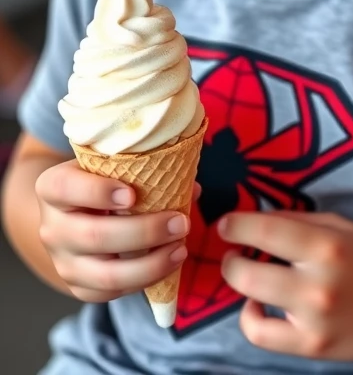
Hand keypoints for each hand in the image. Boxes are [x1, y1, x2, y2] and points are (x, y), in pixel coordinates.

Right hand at [35, 159, 192, 302]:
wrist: (73, 212)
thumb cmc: (104, 180)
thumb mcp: (115, 166)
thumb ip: (148, 172)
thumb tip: (193, 190)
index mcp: (53, 187)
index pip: (65, 187)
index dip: (98, 192)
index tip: (132, 194)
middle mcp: (52, 227)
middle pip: (93, 236)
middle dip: (144, 232)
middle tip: (180, 223)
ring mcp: (62, 261)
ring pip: (103, 273)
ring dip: (149, 265)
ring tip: (180, 249)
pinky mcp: (76, 285)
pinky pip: (109, 292)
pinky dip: (143, 281)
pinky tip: (168, 265)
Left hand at [220, 210, 352, 360]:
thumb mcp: (340, 227)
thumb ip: (298, 221)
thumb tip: (255, 218)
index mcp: (327, 246)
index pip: (268, 231)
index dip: (238, 225)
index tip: (225, 224)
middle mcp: (318, 283)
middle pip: (249, 272)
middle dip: (230, 260)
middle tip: (231, 253)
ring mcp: (313, 319)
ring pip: (252, 300)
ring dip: (239, 283)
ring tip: (245, 273)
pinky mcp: (310, 345)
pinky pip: (261, 334)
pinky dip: (250, 318)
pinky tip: (256, 305)